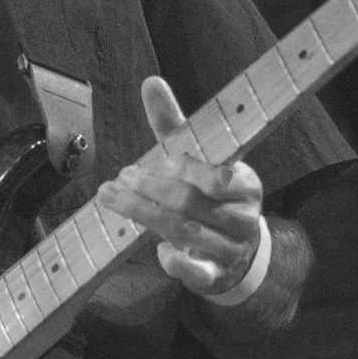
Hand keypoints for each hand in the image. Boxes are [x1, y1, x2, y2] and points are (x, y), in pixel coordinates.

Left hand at [97, 76, 308, 317]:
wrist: (237, 252)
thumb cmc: (208, 194)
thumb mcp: (194, 159)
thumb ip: (174, 125)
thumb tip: (150, 82)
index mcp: (244, 183)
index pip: (220, 175)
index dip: (189, 168)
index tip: (162, 160)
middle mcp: (242, 217)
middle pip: (193, 202)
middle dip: (152, 189)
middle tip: (120, 178)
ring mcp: (230, 249)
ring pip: (186, 232)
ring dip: (145, 215)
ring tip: (113, 198)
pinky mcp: (215, 276)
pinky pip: (196, 272)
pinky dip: (174, 260)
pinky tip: (156, 249)